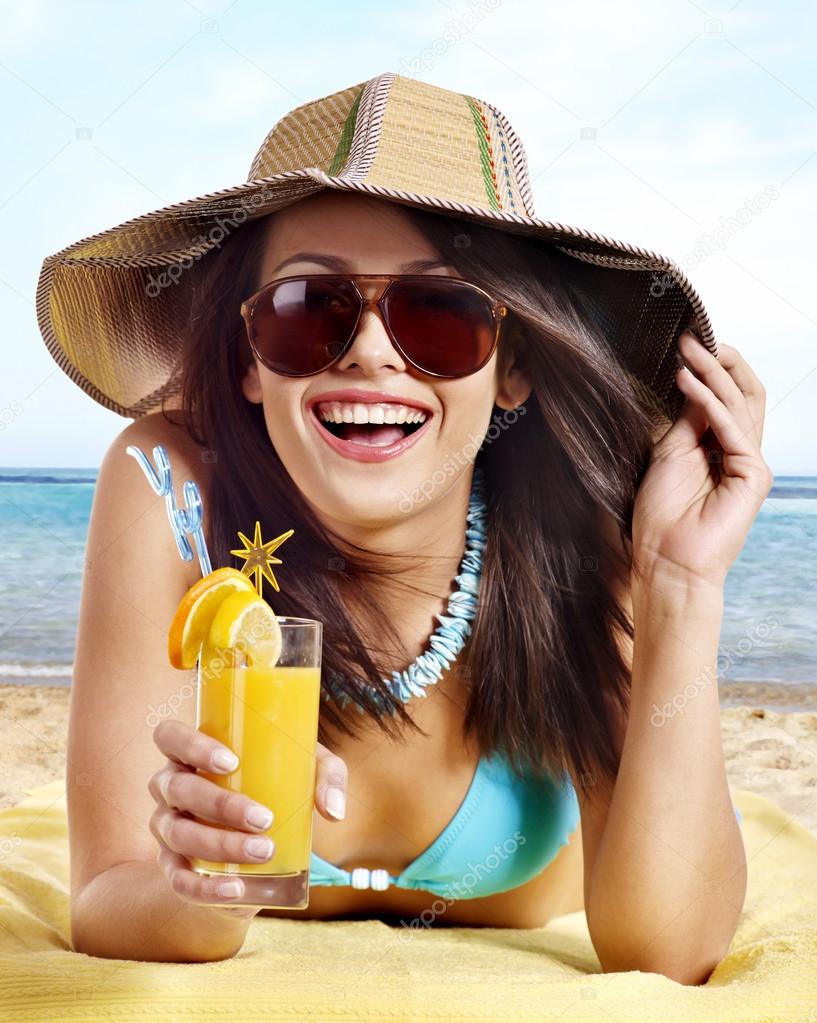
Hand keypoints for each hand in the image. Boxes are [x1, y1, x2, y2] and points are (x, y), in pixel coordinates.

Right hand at [148, 720, 347, 915]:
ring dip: (220, 844)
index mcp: (191, 753)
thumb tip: (334, 811)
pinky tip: (236, 889)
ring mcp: (167, 827)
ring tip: (263, 851)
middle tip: (264, 818)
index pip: (169, 736)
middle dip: (220, 804)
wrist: (255, 848)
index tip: (231, 761)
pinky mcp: (173, 866)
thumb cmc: (276, 790)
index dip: (191, 744)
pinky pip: (178, 880)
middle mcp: (170, 787)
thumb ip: (326, 776)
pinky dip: (204, 888)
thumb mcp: (305, 771)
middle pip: (178, 788)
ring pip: (178, 833)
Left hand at [631, 331, 772, 592]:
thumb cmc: (660, 516)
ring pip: (739, 404)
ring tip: (687, 349)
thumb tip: (693, 379)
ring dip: (712, 373)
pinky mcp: (752, 475)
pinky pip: (731, 429)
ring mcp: (750, 463)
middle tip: (693, 337)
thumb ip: (687, 420)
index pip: (726, 397)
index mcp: (721, 447)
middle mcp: (740, 452)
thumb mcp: (670, 453)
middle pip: (743, 393)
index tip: (684, 343)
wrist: (664, 561)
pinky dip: (709, 402)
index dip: (709, 367)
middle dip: (720, 361)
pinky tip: (687, 380)